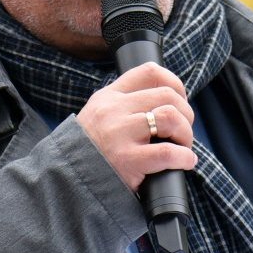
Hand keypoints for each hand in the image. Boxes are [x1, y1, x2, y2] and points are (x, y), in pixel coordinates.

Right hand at [75, 62, 197, 190]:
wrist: (66, 180)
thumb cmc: (91, 152)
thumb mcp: (98, 116)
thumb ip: (124, 106)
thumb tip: (166, 104)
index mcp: (109, 97)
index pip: (149, 72)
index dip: (174, 84)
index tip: (180, 100)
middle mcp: (114, 110)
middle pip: (167, 95)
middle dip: (186, 114)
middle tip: (182, 133)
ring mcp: (119, 134)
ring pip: (170, 117)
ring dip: (186, 133)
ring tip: (182, 147)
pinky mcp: (127, 160)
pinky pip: (167, 152)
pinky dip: (184, 157)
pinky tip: (184, 162)